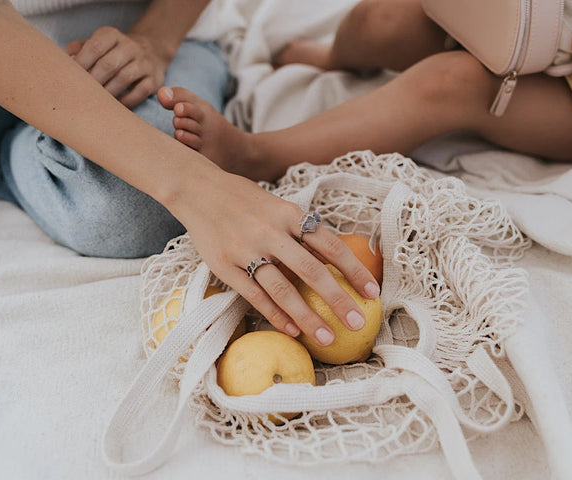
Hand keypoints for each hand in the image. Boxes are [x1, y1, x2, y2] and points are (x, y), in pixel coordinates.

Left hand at [65, 26, 171, 108]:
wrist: (150, 52)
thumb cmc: (113, 52)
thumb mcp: (96, 44)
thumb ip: (78, 50)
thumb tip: (66, 63)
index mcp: (111, 35)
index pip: (94, 47)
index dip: (81, 63)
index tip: (71, 78)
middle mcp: (130, 46)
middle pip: (109, 64)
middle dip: (94, 81)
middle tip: (83, 94)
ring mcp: (144, 62)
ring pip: (125, 78)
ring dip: (109, 92)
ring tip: (98, 101)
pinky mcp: (154, 79)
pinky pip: (141, 91)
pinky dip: (127, 101)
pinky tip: (116, 106)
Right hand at [171, 166, 380, 346]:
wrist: (199, 190)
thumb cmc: (247, 202)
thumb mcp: (280, 208)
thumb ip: (303, 233)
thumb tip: (335, 262)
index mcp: (290, 214)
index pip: (330, 244)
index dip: (354, 270)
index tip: (373, 292)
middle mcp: (270, 231)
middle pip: (310, 270)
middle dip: (337, 299)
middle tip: (357, 323)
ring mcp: (246, 249)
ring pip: (282, 289)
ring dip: (308, 316)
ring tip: (327, 338)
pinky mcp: (224, 266)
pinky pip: (254, 295)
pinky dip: (276, 314)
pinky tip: (293, 330)